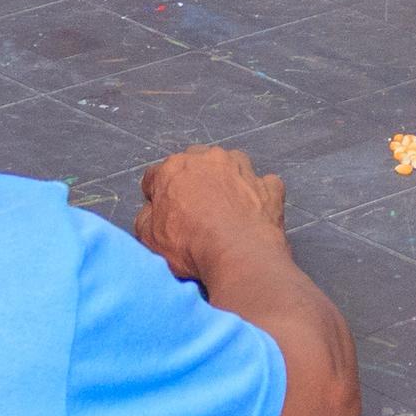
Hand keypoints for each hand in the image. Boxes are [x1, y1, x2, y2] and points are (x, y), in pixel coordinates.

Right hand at [140, 146, 287, 279]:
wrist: (238, 256)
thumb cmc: (190, 246)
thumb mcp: (149, 238)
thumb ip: (146, 217)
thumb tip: (151, 212)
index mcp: (174, 168)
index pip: (156, 176)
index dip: (157, 195)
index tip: (162, 212)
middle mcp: (209, 159)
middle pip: (195, 163)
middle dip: (194, 181)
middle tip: (195, 210)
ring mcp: (243, 169)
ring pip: (232, 165)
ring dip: (228, 180)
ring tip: (227, 208)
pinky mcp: (269, 186)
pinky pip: (264, 184)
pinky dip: (259, 194)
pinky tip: (254, 211)